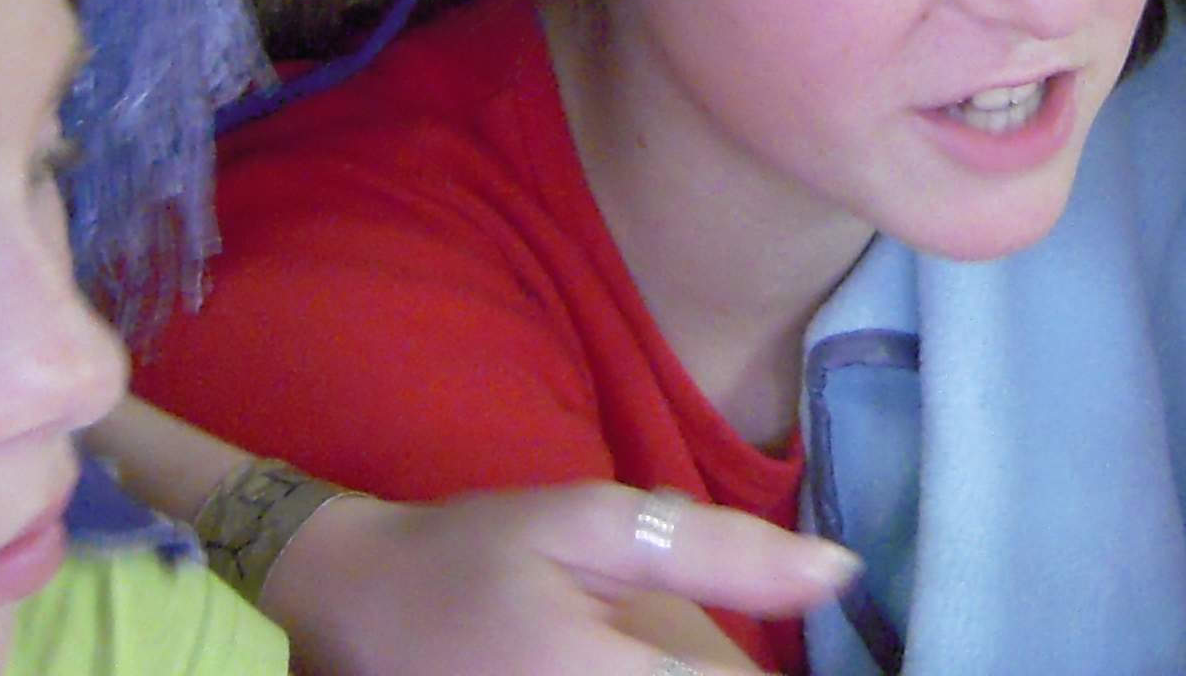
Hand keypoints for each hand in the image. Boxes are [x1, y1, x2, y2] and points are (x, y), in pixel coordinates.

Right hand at [262, 482, 858, 675]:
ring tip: (662, 653)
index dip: (765, 671)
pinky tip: (622, 664)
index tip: (838, 654)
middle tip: (690, 638)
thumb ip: (714, 550)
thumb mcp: (589, 524)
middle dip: (721, 672)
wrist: (346, 610)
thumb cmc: (473, 557)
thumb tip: (839, 574)